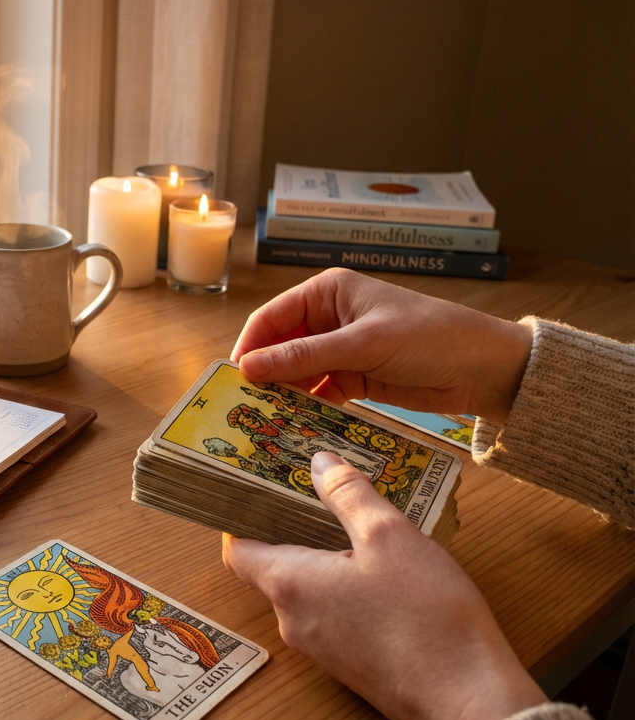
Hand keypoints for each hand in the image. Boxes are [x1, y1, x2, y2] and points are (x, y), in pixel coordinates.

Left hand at [222, 452, 545, 719]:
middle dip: (295, 532)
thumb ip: (349, 496)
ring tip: (362, 531)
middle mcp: (294, 621)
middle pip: (275, 568)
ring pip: (309, 592)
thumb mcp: (389, 537)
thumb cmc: (425, 617)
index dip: (242, 519)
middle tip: (322, 497)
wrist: (468, 702)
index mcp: (290, 585)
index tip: (257, 492)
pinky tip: (387, 576)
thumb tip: (320, 463)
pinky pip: (334, 616)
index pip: (238, 551)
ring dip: (327, 561)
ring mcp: (322, 649)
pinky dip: (347, 590)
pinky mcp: (352, 666)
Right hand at [231, 269, 532, 424]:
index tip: (233, 379)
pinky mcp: (354, 380)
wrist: (486, 368)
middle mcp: (328, 319)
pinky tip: (294, 426)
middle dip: (264, 375)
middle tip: (243, 407)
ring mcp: (340, 351)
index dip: (250, 347)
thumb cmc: (430, 337)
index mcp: (327, 293)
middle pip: (279, 347)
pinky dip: (306, 408)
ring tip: (265, 421)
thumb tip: (249, 367)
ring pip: (296, 373)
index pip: (272, 319)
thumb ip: (305, 356)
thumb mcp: (364, 344)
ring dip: (284, 395)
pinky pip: (318, 393)